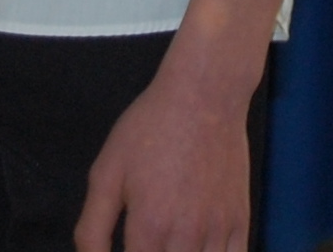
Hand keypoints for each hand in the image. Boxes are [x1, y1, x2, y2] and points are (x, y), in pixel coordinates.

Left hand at [76, 67, 251, 251]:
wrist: (205, 96)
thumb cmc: (150, 129)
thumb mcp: (106, 173)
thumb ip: (92, 228)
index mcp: (149, 228)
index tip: (128, 250)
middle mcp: (186, 238)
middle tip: (145, 245)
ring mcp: (218, 231)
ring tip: (168, 245)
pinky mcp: (240, 222)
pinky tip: (198, 251)